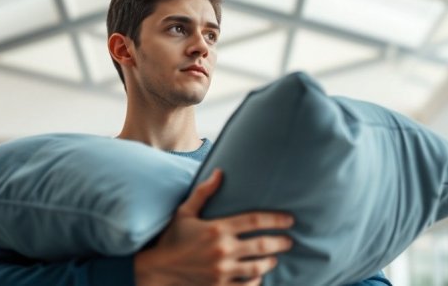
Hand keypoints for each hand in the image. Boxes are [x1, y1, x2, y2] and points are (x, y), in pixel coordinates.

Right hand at [134, 168, 293, 285]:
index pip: (255, 221)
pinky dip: (256, 281)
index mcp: (217, 228)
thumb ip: (204, 192)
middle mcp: (223, 250)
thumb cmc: (172, 238)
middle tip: (289, 240)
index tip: (289, 219)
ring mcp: (222, 271)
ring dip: (271, 261)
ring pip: (258, 267)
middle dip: (281, 242)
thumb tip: (220, 172)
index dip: (276, 219)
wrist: (158, 270)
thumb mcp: (185, 212)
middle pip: (263, 245)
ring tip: (275, 257)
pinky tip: (259, 276)